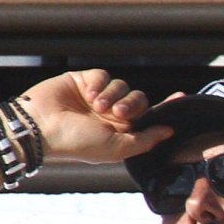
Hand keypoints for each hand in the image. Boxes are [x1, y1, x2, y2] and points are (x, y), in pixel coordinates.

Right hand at [16, 70, 174, 164]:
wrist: (41, 127)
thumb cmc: (77, 143)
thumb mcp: (117, 148)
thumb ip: (145, 140)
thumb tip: (170, 131)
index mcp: (120, 131)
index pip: (149, 117)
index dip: (165, 107)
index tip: (182, 97)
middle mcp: (111, 114)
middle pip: (139, 99)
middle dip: (132, 104)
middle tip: (118, 113)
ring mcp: (98, 97)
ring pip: (122, 86)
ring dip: (113, 95)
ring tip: (96, 106)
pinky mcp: (84, 81)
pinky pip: (104, 75)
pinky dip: (99, 84)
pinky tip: (87, 95)